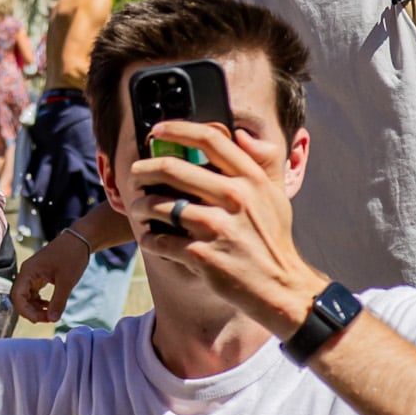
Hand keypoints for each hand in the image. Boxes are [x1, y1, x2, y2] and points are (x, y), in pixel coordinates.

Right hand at [14, 228, 91, 323]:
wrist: (80, 239)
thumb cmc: (72, 256)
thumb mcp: (66, 281)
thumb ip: (58, 302)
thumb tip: (52, 320)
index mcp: (28, 272)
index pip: (17, 297)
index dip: (27, 311)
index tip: (43, 319)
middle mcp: (26, 273)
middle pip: (20, 298)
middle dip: (32, 311)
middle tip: (49, 318)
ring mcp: (32, 274)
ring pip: (26, 297)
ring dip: (35, 307)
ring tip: (50, 314)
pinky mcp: (39, 275)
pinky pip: (33, 292)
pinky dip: (39, 301)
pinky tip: (50, 305)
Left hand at [124, 121, 322, 335]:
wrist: (280, 285)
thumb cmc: (271, 238)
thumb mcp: (275, 196)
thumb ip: (262, 162)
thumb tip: (241, 134)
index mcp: (251, 179)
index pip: (210, 139)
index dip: (178, 129)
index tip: (157, 130)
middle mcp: (235, 198)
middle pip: (172, 169)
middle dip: (143, 170)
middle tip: (135, 174)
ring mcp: (217, 228)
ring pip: (158, 205)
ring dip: (139, 206)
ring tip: (138, 208)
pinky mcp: (202, 256)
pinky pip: (158, 240)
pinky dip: (148, 239)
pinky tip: (150, 238)